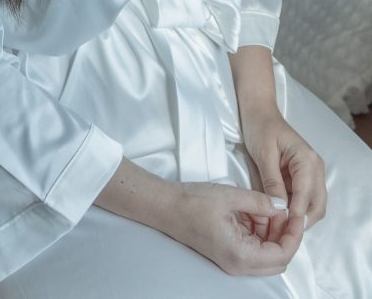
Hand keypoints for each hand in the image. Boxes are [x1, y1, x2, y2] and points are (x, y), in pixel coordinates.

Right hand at [165, 180, 304, 275]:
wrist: (165, 207)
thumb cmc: (193, 202)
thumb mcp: (230, 196)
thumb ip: (260, 202)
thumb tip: (283, 205)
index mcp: (241, 254)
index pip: (282, 255)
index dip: (294, 235)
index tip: (296, 213)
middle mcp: (239, 264)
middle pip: (277, 259)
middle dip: (285, 235)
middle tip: (285, 210)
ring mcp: (233, 260)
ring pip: (266, 253)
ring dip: (271, 231)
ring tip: (264, 206)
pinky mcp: (228, 252)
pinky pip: (253, 247)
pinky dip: (259, 230)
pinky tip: (252, 210)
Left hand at [239, 108, 326, 238]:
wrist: (260, 112)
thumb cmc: (260, 128)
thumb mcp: (263, 154)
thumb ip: (272, 181)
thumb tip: (279, 208)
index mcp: (307, 161)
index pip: (306, 196)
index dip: (295, 216)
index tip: (282, 230)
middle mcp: (316, 168)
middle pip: (317, 206)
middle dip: (302, 222)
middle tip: (282, 233)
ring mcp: (312, 173)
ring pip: (314, 206)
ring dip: (300, 218)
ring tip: (280, 228)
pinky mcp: (304, 176)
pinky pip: (305, 199)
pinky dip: (296, 210)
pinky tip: (281, 216)